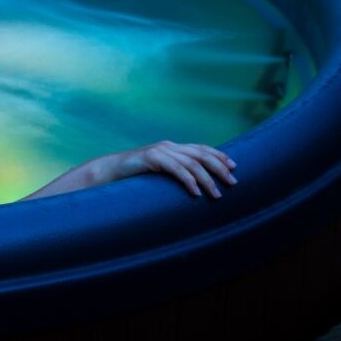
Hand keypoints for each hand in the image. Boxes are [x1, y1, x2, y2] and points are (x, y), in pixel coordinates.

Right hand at [112, 141, 237, 198]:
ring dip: (207, 179)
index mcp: (171, 148)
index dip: (219, 155)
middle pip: (200, 153)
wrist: (106, 172)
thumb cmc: (132, 176)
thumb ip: (173, 173)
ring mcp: (159, 151)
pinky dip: (188, 180)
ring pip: (191, 162)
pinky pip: (175, 168)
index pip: (200, 148)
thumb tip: (194, 186)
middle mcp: (167, 146)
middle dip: (219, 167)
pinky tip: (196, 193)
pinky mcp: (150, 158)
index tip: (234, 167)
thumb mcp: (157, 173)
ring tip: (216, 194)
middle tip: (233, 182)